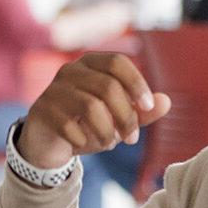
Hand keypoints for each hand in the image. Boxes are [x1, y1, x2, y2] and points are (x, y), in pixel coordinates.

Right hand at [18, 53, 172, 172]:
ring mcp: (53, 89)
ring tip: (109, 143)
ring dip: (106, 131)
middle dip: (126, 116)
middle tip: (132, 139)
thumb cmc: (87, 124)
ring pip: (90, 106)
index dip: (136, 83)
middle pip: (107, 86)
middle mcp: (70, 70)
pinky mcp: (41, 109)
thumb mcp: (118, 119)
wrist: (49, 142)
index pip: (117, 62)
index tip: (146, 107)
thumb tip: (165, 102)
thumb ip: (142, 112)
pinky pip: (68, 125)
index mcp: (91, 64)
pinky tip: (83, 144)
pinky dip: (82, 139)